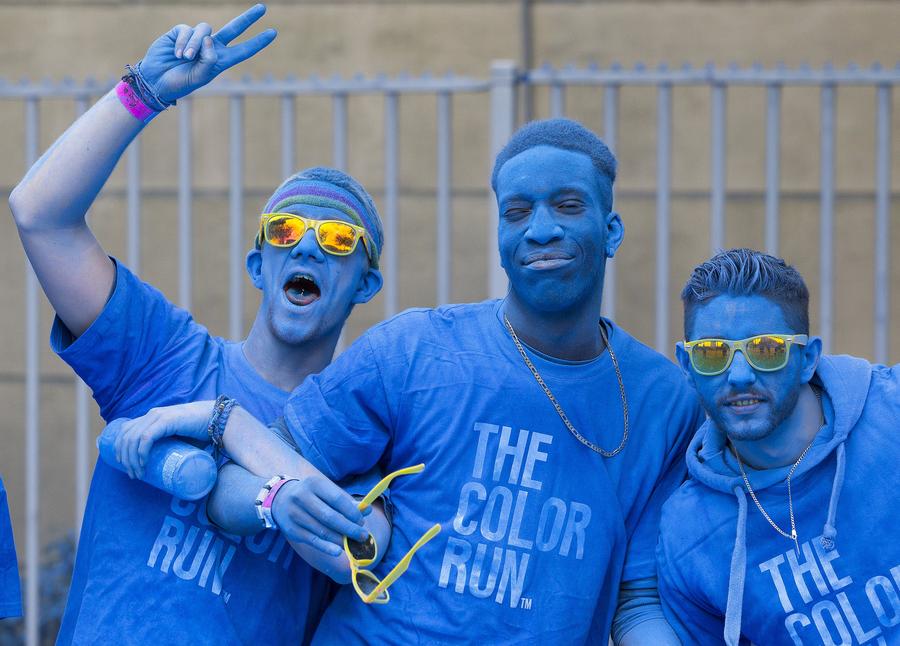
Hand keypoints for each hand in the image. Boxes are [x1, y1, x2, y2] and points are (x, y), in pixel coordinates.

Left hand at [114, 400, 215, 478]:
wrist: (218, 420)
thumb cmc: (200, 431)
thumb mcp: (177, 438)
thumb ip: (169, 446)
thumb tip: (164, 469)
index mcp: (151, 417)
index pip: (125, 431)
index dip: (119, 448)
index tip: (124, 466)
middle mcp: (152, 414)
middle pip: (126, 436)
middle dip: (124, 458)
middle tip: (133, 475)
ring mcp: (158, 416)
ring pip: (133, 438)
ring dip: (131, 459)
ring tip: (138, 473)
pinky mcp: (167, 421)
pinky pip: (146, 437)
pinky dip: (141, 451)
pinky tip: (142, 462)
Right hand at [137, 4, 276, 104]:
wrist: (155, 79)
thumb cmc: (179, 82)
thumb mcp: (199, 76)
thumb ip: (208, 60)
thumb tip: (210, 38)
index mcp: (220, 60)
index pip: (243, 50)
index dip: (257, 42)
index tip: (273, 32)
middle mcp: (211, 47)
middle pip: (234, 29)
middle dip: (248, 18)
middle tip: (263, 7)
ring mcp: (197, 38)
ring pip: (204, 30)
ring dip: (195, 44)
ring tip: (185, 57)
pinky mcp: (181, 32)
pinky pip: (187, 30)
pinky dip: (183, 42)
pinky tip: (176, 53)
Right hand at [271, 476, 371, 556]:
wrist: (280, 499)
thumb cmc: (311, 495)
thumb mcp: (326, 492)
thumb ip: (345, 501)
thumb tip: (367, 509)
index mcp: (314, 483)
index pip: (337, 499)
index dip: (352, 512)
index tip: (362, 521)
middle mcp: (302, 497)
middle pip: (330, 517)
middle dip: (349, 528)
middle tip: (362, 536)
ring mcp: (295, 514)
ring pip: (322, 530)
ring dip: (340, 539)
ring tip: (353, 543)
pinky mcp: (291, 530)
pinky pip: (312, 540)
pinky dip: (326, 547)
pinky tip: (338, 551)